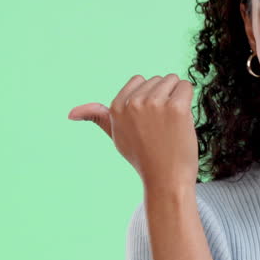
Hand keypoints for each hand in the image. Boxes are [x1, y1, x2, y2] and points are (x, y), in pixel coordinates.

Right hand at [68, 74, 198, 191]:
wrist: (166, 179)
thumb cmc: (143, 157)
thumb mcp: (116, 135)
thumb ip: (98, 117)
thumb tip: (70, 114)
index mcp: (116, 107)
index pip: (139, 80)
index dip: (148, 98)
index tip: (148, 121)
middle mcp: (132, 103)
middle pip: (157, 80)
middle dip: (163, 97)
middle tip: (161, 127)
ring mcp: (154, 104)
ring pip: (173, 80)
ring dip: (177, 98)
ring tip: (171, 124)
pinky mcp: (176, 107)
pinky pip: (186, 86)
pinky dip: (189, 100)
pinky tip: (183, 120)